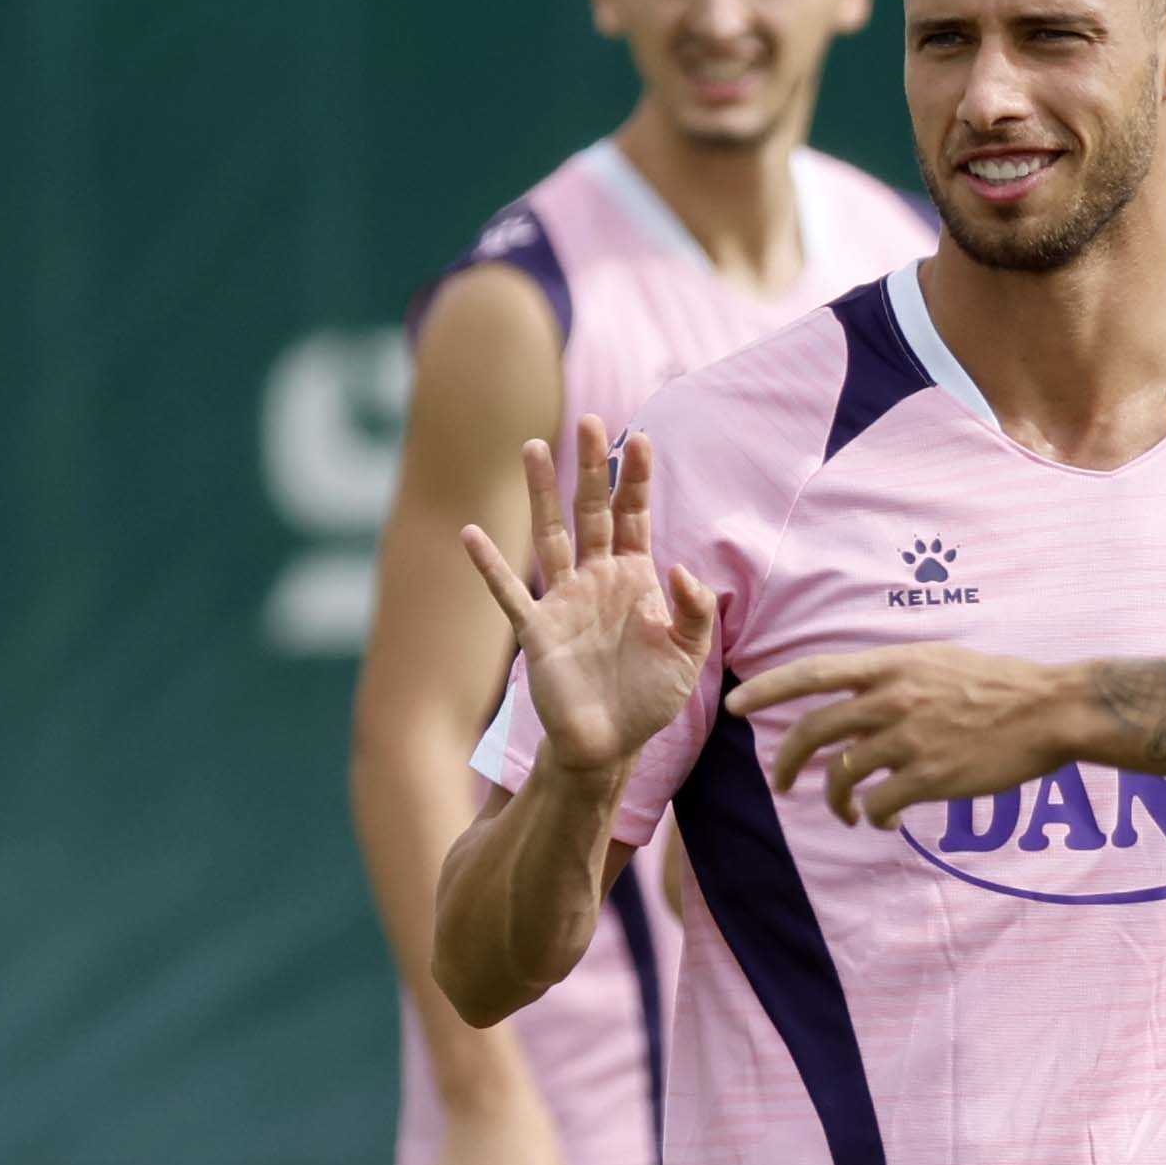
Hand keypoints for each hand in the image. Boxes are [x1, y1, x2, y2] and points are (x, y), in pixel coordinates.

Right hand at [461, 419, 715, 774]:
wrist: (610, 744)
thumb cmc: (649, 698)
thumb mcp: (689, 655)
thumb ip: (695, 611)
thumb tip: (682, 568)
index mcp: (636, 579)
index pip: (637, 517)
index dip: (638, 480)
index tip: (643, 438)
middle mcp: (596, 580)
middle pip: (593, 511)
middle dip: (593, 467)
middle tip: (590, 420)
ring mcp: (564, 600)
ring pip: (550, 535)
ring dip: (541, 493)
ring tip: (533, 446)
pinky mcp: (537, 630)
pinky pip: (509, 592)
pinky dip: (490, 565)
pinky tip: (470, 534)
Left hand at [725, 646, 1068, 827]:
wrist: (1050, 710)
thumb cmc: (1001, 683)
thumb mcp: (938, 659)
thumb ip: (895, 674)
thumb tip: (861, 693)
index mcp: (890, 665)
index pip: (811, 673)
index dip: (767, 690)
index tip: (735, 706)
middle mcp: (891, 699)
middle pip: (813, 733)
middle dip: (786, 762)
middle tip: (782, 782)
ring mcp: (909, 739)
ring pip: (844, 777)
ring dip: (837, 801)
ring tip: (849, 812)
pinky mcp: (931, 776)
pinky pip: (882, 805)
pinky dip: (876, 817)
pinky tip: (888, 820)